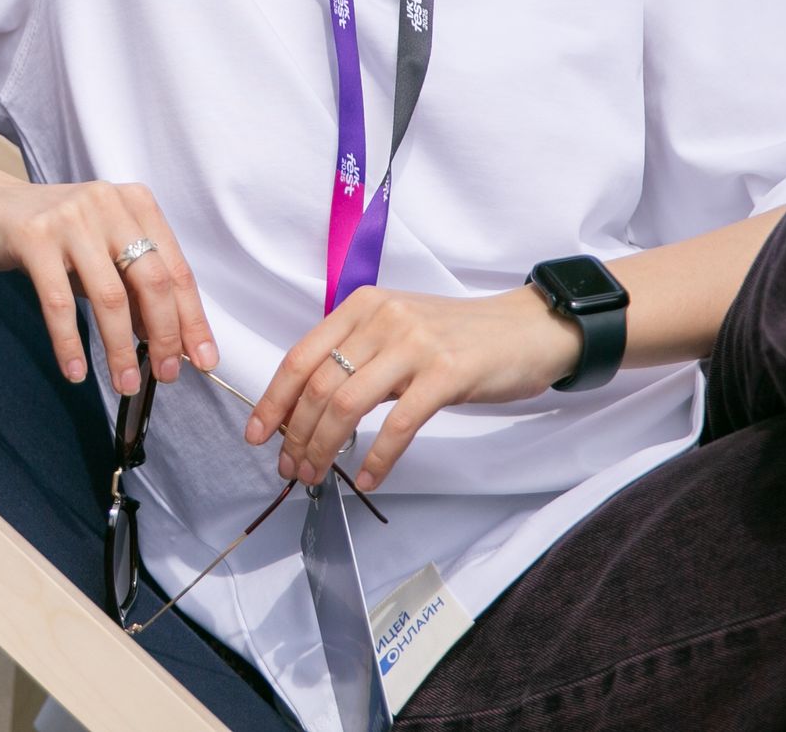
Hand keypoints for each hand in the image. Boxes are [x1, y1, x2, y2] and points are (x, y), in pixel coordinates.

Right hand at [0, 176, 218, 394]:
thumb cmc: (52, 235)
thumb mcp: (101, 251)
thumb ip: (133, 285)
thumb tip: (166, 339)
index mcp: (135, 203)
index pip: (176, 269)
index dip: (192, 319)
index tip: (202, 360)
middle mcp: (107, 204)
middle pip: (151, 281)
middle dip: (164, 336)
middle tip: (165, 375)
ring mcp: (70, 218)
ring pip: (109, 297)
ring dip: (120, 348)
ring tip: (124, 382)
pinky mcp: (33, 237)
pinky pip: (58, 302)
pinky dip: (70, 342)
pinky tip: (76, 371)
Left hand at [245, 285, 579, 491]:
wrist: (528, 330)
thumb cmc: (459, 337)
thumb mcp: (398, 331)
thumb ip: (358, 358)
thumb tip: (311, 408)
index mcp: (362, 306)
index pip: (301, 356)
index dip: (273, 400)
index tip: (258, 434)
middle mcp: (382, 318)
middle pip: (319, 385)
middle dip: (296, 434)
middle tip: (290, 467)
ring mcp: (414, 344)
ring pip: (348, 405)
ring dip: (325, 448)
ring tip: (317, 476)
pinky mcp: (447, 373)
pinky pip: (398, 423)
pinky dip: (378, 457)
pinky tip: (369, 479)